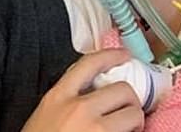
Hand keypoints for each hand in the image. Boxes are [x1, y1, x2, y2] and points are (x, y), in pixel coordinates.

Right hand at [21, 48, 144, 131]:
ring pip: (134, 113)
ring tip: (127, 131)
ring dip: (135, 122)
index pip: (89, 64)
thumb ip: (67, 100)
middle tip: (126, 112)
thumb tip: (96, 90)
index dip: (112, 56)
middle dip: (129, 101)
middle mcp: (78, 110)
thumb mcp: (45, 116)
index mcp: (58, 98)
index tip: (125, 56)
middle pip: (122, 89)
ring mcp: (95, 131)